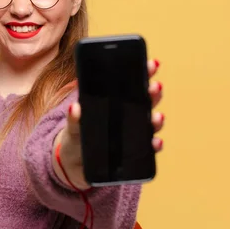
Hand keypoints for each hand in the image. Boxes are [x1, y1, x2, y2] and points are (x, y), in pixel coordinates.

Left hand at [53, 59, 164, 188]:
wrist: (75, 164)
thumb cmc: (77, 138)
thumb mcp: (73, 126)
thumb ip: (74, 118)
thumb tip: (75, 107)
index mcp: (115, 103)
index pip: (132, 84)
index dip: (144, 72)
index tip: (151, 64)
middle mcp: (130, 116)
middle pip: (146, 101)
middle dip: (153, 93)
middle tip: (154, 87)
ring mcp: (134, 135)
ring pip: (151, 124)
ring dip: (156, 119)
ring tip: (156, 116)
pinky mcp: (135, 154)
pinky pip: (149, 149)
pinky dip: (154, 145)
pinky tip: (155, 142)